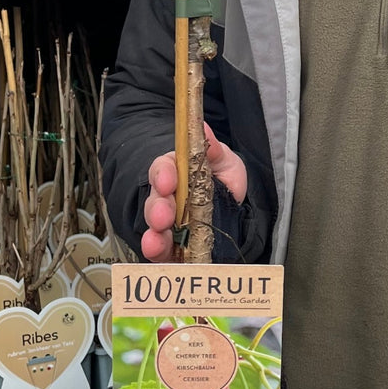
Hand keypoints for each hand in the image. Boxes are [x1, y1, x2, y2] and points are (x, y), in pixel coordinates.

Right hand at [142, 123, 247, 261]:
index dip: (163, 175)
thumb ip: (213, 149)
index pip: (163, 169)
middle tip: (162, 216)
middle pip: (155, 202)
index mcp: (176, 172)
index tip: (168, 181)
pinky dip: (161, 257)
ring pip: (155, 230)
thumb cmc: (220, 178)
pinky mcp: (173, 248)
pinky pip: (164, 254)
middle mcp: (167, 199)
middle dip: (157, 209)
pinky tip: (161, 260)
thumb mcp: (223, 160)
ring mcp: (169, 225)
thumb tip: (204, 128)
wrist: (232, 206)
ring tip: (156, 242)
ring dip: (154, 237)